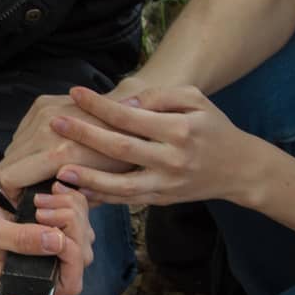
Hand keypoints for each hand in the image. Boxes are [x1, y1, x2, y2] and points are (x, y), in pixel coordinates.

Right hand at [0, 93, 135, 198]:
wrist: (132, 113)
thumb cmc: (123, 156)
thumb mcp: (104, 188)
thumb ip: (69, 199)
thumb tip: (42, 206)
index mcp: (60, 152)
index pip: (9, 176)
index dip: (12, 192)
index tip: (25, 198)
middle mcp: (47, 128)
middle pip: (8, 162)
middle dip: (17, 177)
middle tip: (35, 187)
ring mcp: (44, 112)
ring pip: (12, 146)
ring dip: (24, 159)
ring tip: (44, 167)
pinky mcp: (43, 102)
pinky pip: (21, 131)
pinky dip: (29, 143)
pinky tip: (48, 148)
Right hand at [0, 184, 93, 294]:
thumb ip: (22, 240)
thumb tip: (58, 242)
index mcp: (26, 282)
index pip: (69, 283)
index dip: (72, 257)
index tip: (55, 231)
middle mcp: (42, 270)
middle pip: (82, 255)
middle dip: (72, 226)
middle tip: (42, 207)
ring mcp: (50, 250)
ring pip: (84, 234)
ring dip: (72, 210)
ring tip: (43, 198)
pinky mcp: (53, 229)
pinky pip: (78, 218)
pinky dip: (71, 201)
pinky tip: (52, 190)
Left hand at [50, 85, 260, 206]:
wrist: (239, 168)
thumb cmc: (212, 128)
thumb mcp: (196, 101)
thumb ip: (161, 97)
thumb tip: (125, 104)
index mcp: (181, 130)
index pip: (132, 116)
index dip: (101, 106)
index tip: (75, 94)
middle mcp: (173, 160)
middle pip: (121, 149)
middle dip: (86, 136)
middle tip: (55, 124)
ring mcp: (166, 184)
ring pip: (122, 185)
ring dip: (88, 178)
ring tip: (59, 172)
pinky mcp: (161, 200)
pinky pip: (126, 201)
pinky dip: (102, 197)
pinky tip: (78, 191)